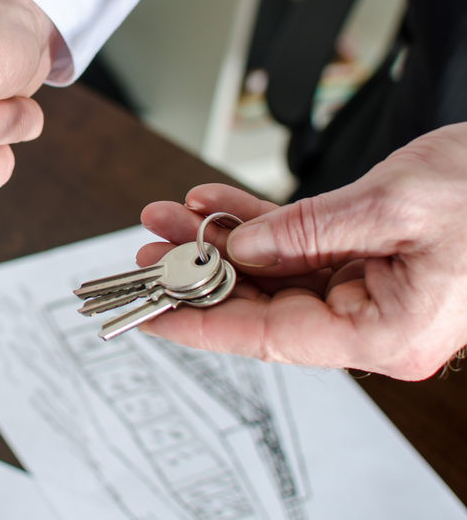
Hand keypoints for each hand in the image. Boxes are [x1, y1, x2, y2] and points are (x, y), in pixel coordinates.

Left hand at [137, 123, 466, 379]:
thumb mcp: (394, 203)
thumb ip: (307, 231)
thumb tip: (240, 250)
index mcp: (385, 332)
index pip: (266, 337)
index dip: (198, 323)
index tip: (147, 313)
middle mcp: (372, 322)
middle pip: (261, 305)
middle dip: (199, 272)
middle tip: (149, 247)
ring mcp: (369, 293)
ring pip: (272, 274)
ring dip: (219, 243)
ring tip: (168, 218)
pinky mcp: (367, 262)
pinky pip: (298, 248)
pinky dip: (258, 225)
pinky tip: (216, 206)